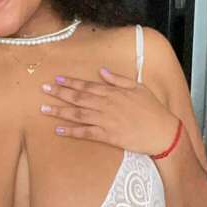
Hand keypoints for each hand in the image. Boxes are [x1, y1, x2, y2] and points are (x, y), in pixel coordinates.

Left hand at [40, 67, 178, 155]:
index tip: (57, 79)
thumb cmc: (153, 109)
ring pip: (78, 114)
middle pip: (78, 98)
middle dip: (59, 93)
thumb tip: (103, 71)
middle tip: (43, 90)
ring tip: (44, 109)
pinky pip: (85, 133)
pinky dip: (71, 131)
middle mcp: (106, 105)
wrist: (162, 132)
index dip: (71, 82)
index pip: (87, 86)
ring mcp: (106, 120)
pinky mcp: (108, 136)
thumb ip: (119, 79)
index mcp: (113, 92)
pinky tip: (59, 130)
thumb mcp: (138, 87)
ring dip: (60, 111)